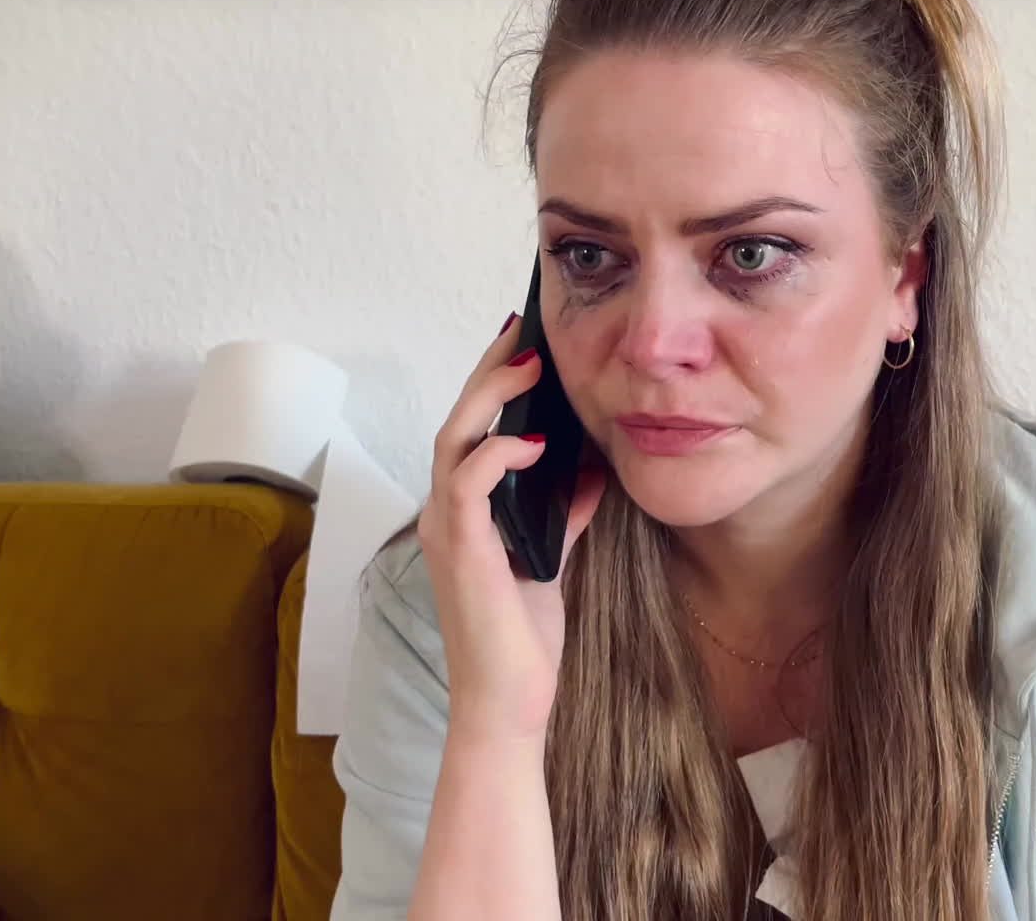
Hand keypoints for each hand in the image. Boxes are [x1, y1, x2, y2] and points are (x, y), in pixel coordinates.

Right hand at [418, 314, 607, 742]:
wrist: (509, 705)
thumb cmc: (522, 640)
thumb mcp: (551, 559)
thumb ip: (562, 512)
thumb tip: (592, 469)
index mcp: (462, 514)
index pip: (470, 432)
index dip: (493, 386)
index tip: (524, 345)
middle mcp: (444, 515)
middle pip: (456, 422)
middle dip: (489, 371)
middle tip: (523, 330)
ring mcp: (446, 531)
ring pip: (454, 441)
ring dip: (490, 397)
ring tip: (528, 365)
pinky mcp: (461, 552)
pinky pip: (468, 484)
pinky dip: (499, 454)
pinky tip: (535, 443)